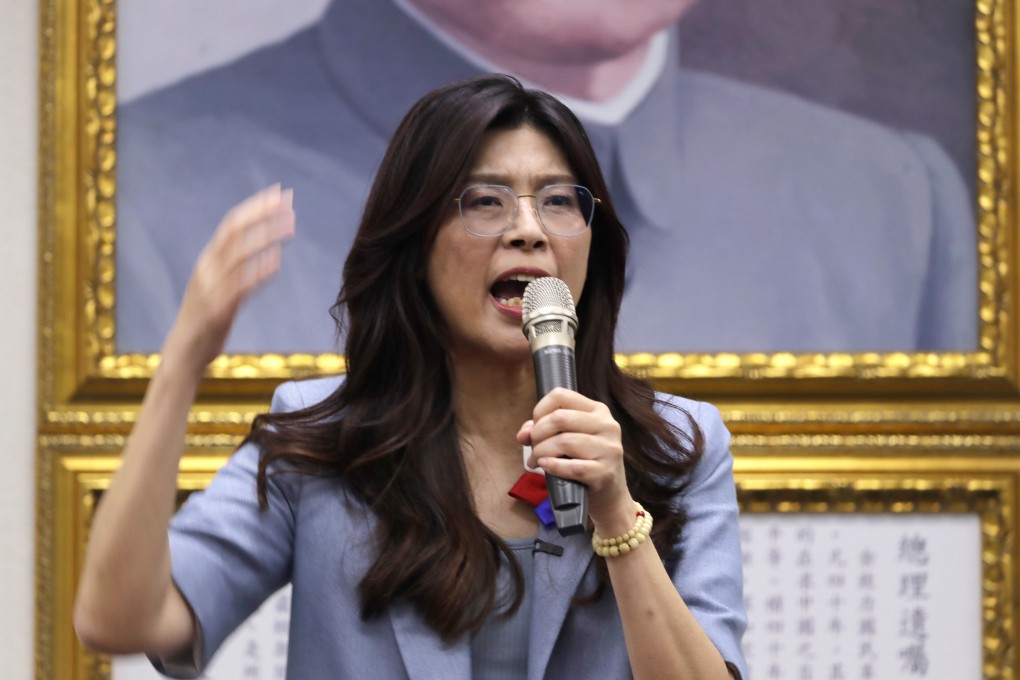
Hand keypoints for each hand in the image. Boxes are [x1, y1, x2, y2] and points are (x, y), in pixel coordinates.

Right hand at [162, 185, 294, 375]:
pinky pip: (239, 286)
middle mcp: (207, 268)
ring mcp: (209, 288)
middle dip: (262, 214)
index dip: (255, 207)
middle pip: (234, 231)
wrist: (183, 355)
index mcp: (208, 261)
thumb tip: (265, 252)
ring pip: (239, 254)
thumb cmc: (205, 322)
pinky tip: (277, 262)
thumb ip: (235, 268)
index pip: (231, 224)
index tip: (278, 194)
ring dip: (266, 236)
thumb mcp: (218, 287)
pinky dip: (258, 272)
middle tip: (289, 201)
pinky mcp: (216, 309)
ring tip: (291, 225)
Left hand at [517, 388, 635, 533]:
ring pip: (564, 442)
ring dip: (542, 452)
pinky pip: (573, 466)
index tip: (535, 427)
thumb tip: (523, 433)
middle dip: (538, 434)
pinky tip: (546, 467)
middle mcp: (607, 425)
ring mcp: (609, 448)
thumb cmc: (584, 462)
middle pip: (560, 418)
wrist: (610, 495)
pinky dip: (553, 466)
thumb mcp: (566, 439)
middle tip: (533, 448)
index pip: (561, 395)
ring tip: (537, 461)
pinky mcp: (605, 472)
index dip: (540, 410)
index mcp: (597, 410)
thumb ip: (542, 430)